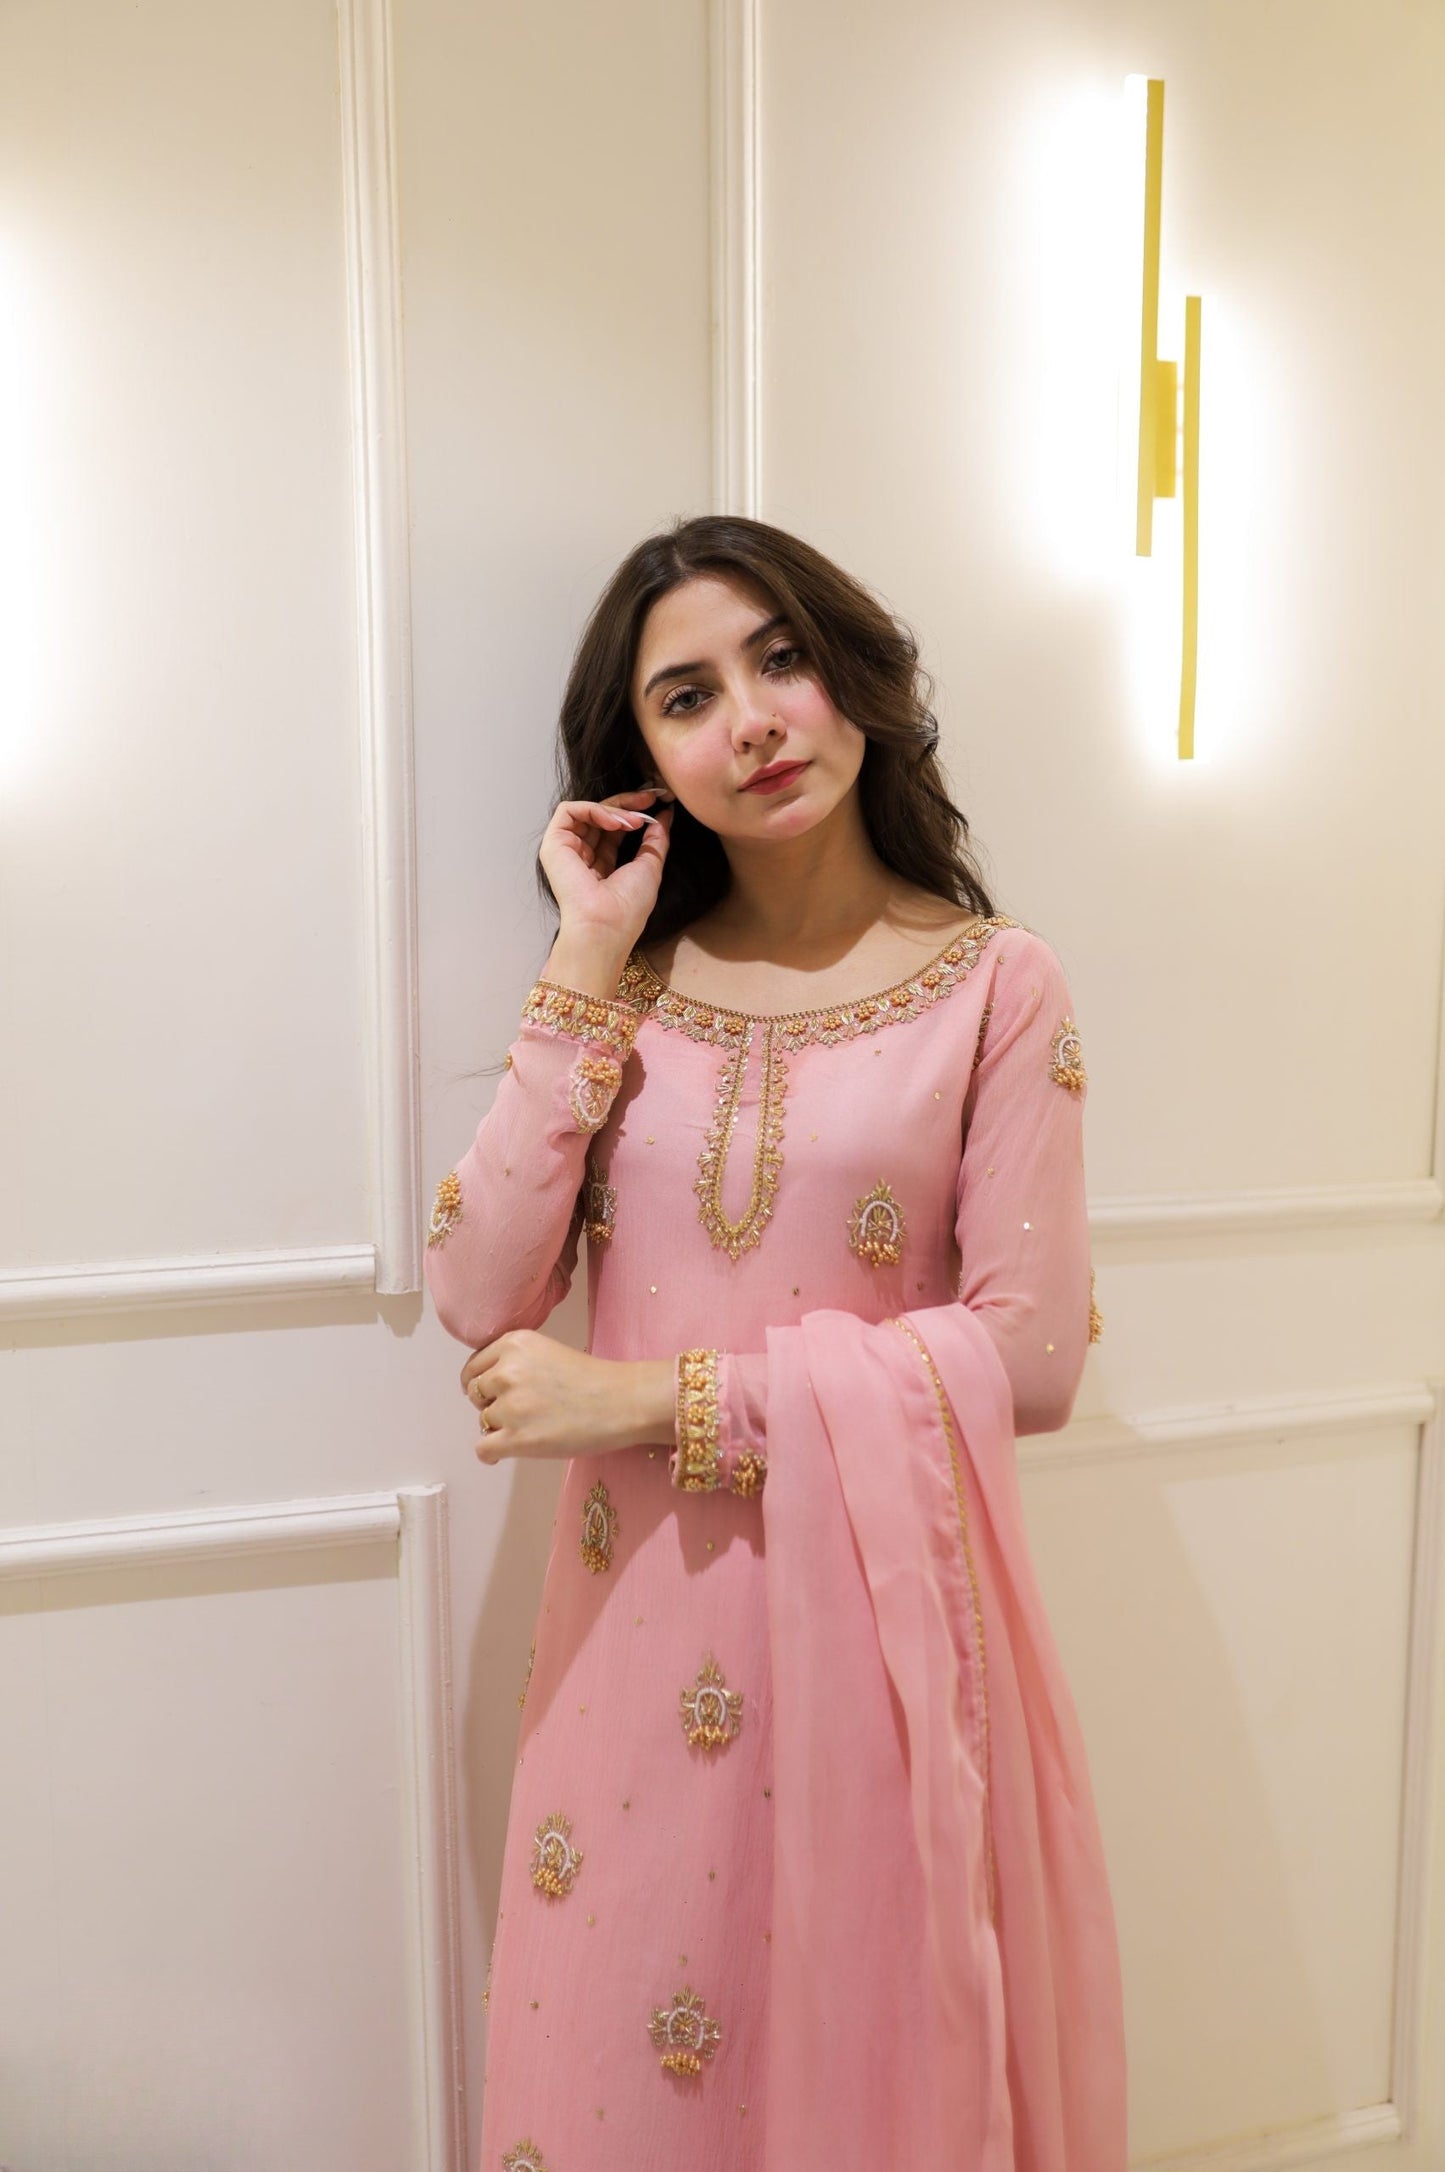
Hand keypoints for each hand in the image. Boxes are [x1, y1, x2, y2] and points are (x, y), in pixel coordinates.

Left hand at [461, 1330, 648, 1463]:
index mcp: (514, 1344)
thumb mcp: (547, 1352)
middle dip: (489, 1404)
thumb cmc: (594, 1380)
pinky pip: (483, 1449)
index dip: (482, 1382)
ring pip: (482, 1422)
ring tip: (530, 1428)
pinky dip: (491, 1453)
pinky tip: (504, 1452)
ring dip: (499, 1428)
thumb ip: (516, 1362)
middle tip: (517, 1412)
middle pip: (474, 1394)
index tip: (489, 1394)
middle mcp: (506, 1371)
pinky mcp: (517, 1438)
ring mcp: (510, 1406)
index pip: (475, 1366)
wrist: (622, 1402)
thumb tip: (487, 1386)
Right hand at [537, 785, 674, 954]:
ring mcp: (565, 850)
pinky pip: (570, 811)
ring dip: (615, 808)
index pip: (614, 828)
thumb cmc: (627, 908)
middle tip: (649, 798)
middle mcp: (581, 856)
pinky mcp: (553, 844)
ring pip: (587, 810)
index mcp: (601, 865)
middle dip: (627, 802)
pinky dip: (595, 809)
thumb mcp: (650, 867)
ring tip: (634, 821)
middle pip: (601, 816)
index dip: (634, 811)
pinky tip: (616, 822)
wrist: (605, 926)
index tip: (657, 802)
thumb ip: (656, 840)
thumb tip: (665, 816)